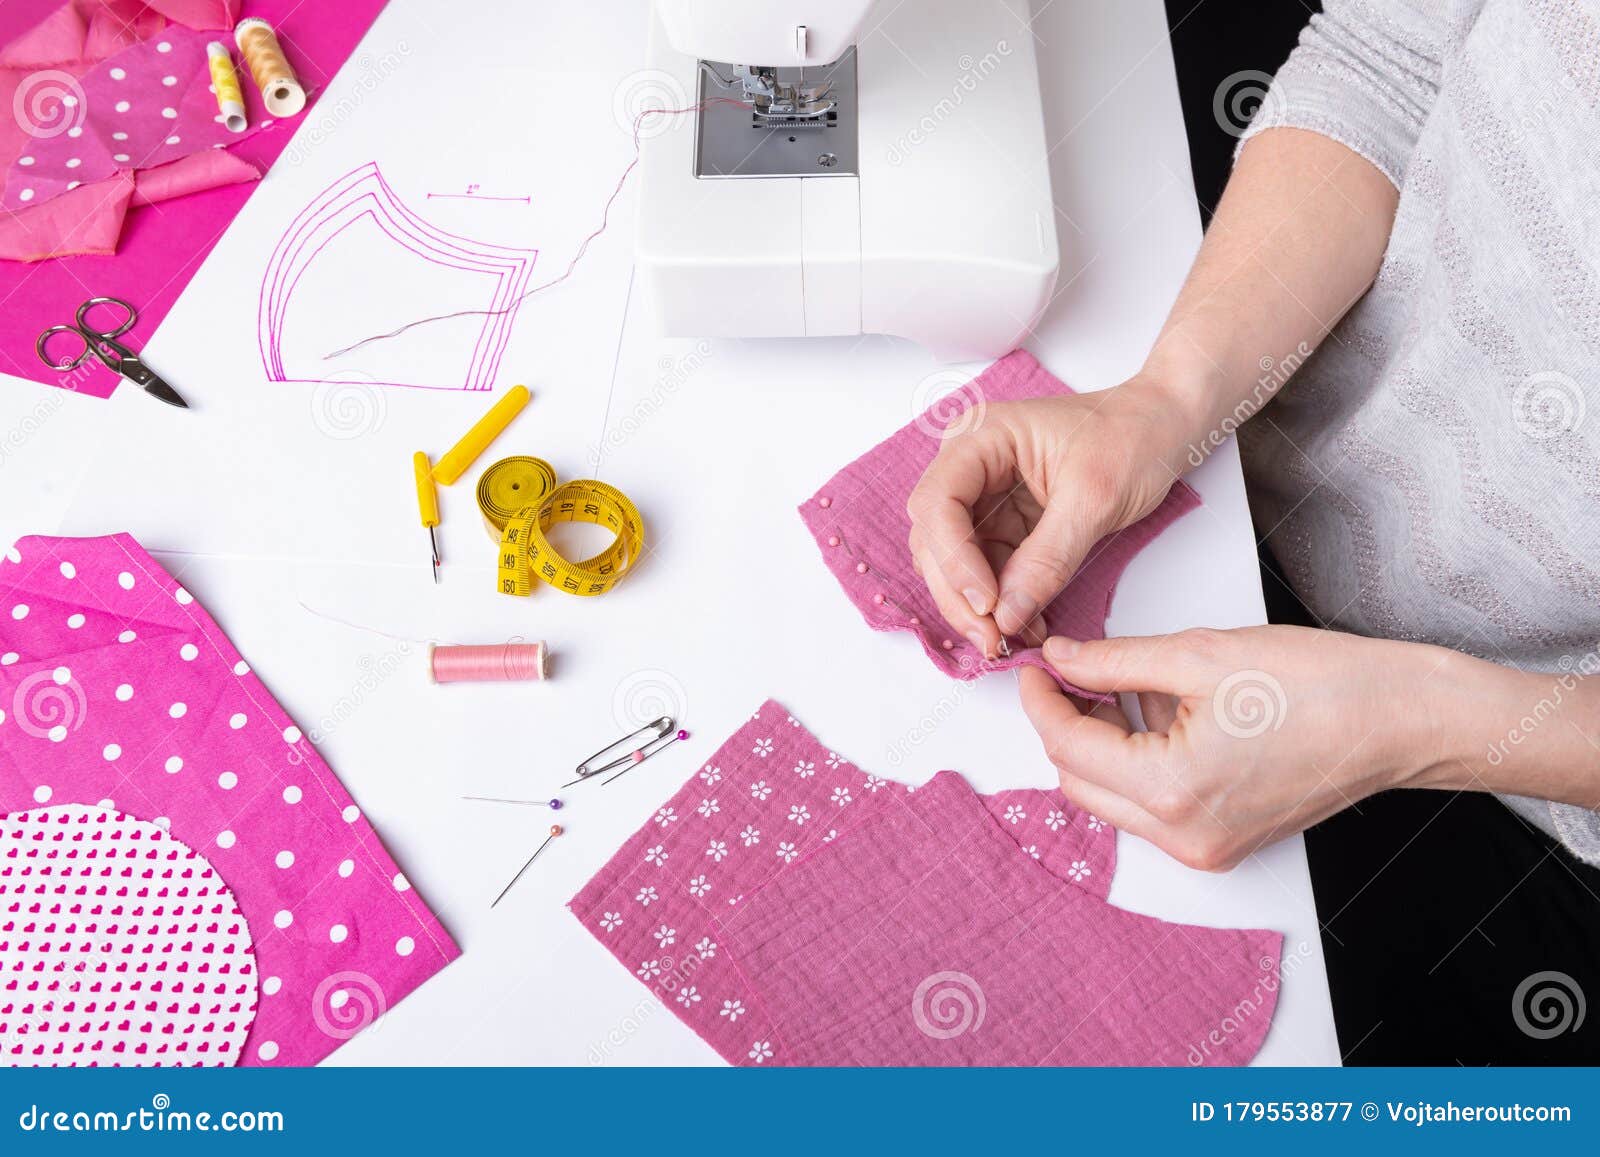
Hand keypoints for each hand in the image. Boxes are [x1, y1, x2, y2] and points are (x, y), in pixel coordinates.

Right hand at [906, 377, 1201, 657]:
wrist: (1164, 427)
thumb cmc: (1133, 437)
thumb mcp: (1095, 498)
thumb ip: (1048, 558)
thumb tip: (1006, 616)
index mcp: (981, 437)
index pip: (938, 503)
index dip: (953, 559)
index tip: (986, 604)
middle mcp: (970, 465)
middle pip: (935, 538)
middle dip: (957, 593)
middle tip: (991, 641)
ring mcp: (984, 496)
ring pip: (953, 561)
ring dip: (974, 605)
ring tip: (1009, 640)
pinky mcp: (1004, 523)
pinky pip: (987, 570)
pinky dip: (1001, 602)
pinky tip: (1024, 625)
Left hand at [1017, 625, 1456, 870]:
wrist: (1400, 719)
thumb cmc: (1318, 683)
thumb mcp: (1198, 654)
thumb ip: (1114, 661)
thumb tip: (1061, 660)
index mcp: (1171, 790)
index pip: (1067, 748)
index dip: (1041, 701)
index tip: (1036, 666)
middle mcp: (1182, 836)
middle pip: (1080, 783)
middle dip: (1063, 726)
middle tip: (1067, 673)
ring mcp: (1204, 847)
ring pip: (1112, 798)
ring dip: (1100, 746)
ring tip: (1117, 686)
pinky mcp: (1222, 843)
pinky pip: (1151, 806)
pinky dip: (1137, 763)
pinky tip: (1155, 715)